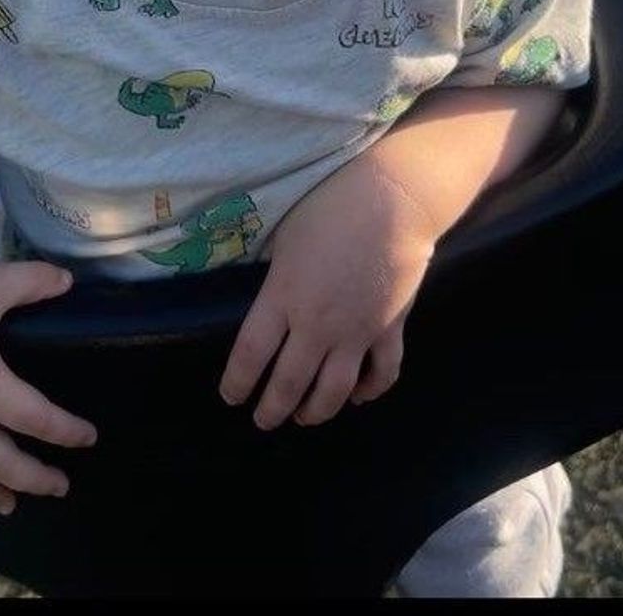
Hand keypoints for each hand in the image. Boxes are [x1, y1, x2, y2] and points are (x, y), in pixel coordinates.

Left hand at [217, 156, 437, 430]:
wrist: (392, 201)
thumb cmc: (328, 205)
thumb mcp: (284, 237)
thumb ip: (275, 278)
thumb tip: (267, 299)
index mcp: (283, 298)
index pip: (250, 355)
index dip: (237, 382)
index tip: (231, 397)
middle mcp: (317, 326)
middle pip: (289, 383)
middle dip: (272, 409)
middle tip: (262, 420)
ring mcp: (357, 332)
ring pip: (334, 392)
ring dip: (315, 412)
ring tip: (303, 418)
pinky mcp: (391, 329)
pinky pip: (382, 374)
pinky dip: (370, 392)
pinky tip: (358, 397)